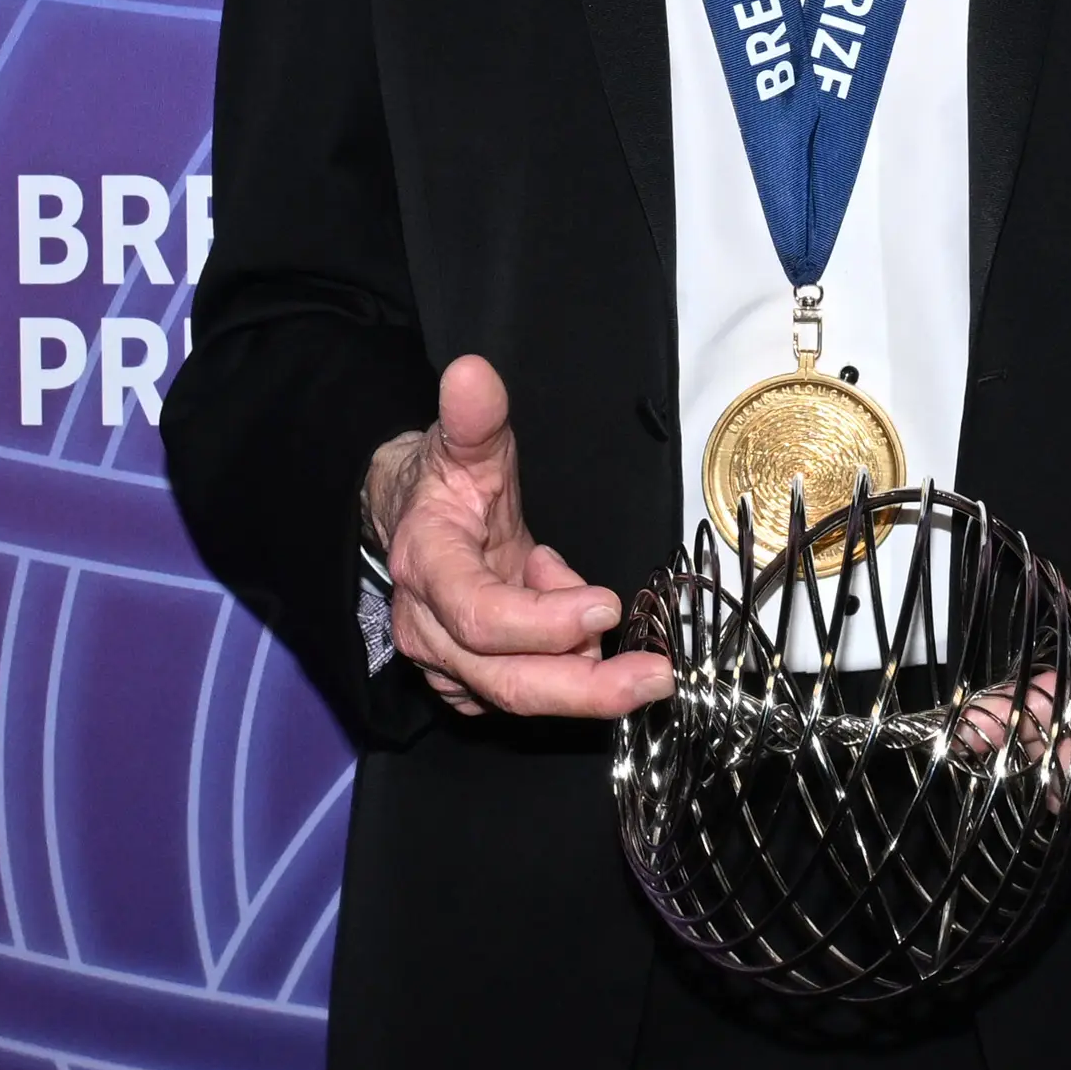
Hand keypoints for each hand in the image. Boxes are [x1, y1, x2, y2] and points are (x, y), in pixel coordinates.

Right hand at [365, 355, 669, 721]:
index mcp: (428, 568)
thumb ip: (475, 416)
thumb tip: (473, 373)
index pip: (481, 615)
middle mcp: (430, 629)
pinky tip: (584, 621)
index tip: (606, 604)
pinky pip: (529, 694)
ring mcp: (450, 665)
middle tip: (655, 676)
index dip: (544, 620)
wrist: (415, 522)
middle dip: (585, 688)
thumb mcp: (465, 444)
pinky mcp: (473, 683)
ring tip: (627, 637)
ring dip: (586, 675)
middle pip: (508, 680)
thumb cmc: (447, 486)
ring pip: (521, 696)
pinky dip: (571, 669)